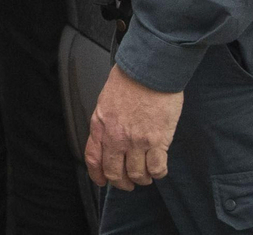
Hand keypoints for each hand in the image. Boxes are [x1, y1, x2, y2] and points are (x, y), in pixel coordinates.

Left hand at [85, 65, 183, 191]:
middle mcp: (116, 137)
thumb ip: (105, 123)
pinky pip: (157, 168)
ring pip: (137, 175)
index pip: (93, 159)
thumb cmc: (130, 79)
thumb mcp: (105, 101)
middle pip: (115, 173)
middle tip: (129, 183)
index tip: (103, 181)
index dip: (98, 175)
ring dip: (142, 179)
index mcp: (100, 125)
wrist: (149, 70)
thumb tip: (108, 139)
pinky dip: (158, 173)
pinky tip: (159, 168)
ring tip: (147, 174)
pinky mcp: (157, 141)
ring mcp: (136, 141)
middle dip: (122, 183)